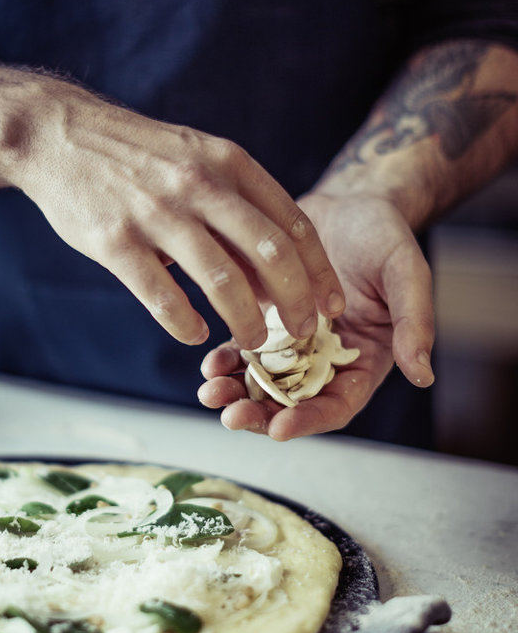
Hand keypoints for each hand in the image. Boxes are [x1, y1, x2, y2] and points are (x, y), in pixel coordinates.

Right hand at [16, 82, 344, 348]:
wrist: (61, 136)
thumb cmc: (139, 157)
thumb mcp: (197, 160)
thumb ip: (234, 207)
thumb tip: (268, 274)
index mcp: (227, 164)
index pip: (292, 224)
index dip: (320, 271)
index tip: (331, 306)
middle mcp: (199, 186)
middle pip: (270, 254)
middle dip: (296, 302)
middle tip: (304, 333)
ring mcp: (157, 213)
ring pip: (221, 281)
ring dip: (245, 321)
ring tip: (252, 342)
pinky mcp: (116, 241)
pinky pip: (162, 296)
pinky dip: (184, 324)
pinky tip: (193, 334)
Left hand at [197, 192, 434, 438]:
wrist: (348, 203)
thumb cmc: (384, 236)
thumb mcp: (406, 272)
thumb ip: (415, 322)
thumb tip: (423, 375)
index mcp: (363, 360)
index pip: (337, 405)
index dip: (310, 420)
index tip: (280, 428)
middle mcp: (324, 361)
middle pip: (291, 402)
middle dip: (260, 413)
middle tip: (231, 416)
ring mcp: (291, 345)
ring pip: (261, 382)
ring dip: (235, 393)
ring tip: (210, 393)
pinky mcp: (265, 323)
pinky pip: (242, 351)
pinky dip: (225, 362)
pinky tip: (209, 365)